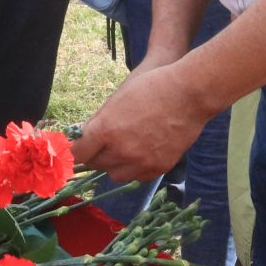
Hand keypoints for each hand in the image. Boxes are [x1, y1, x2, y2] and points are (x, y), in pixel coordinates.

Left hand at [74, 63, 212, 182]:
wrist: (189, 94)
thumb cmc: (151, 87)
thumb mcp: (117, 99)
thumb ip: (97, 122)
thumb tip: (81, 136)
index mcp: (107, 129)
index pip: (79, 153)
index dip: (75, 152)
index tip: (76, 150)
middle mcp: (122, 150)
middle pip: (96, 165)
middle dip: (94, 155)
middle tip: (98, 146)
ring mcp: (142, 161)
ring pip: (115, 175)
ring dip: (113, 165)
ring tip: (120, 149)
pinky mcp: (159, 167)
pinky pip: (137, 177)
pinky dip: (134, 168)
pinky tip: (138, 154)